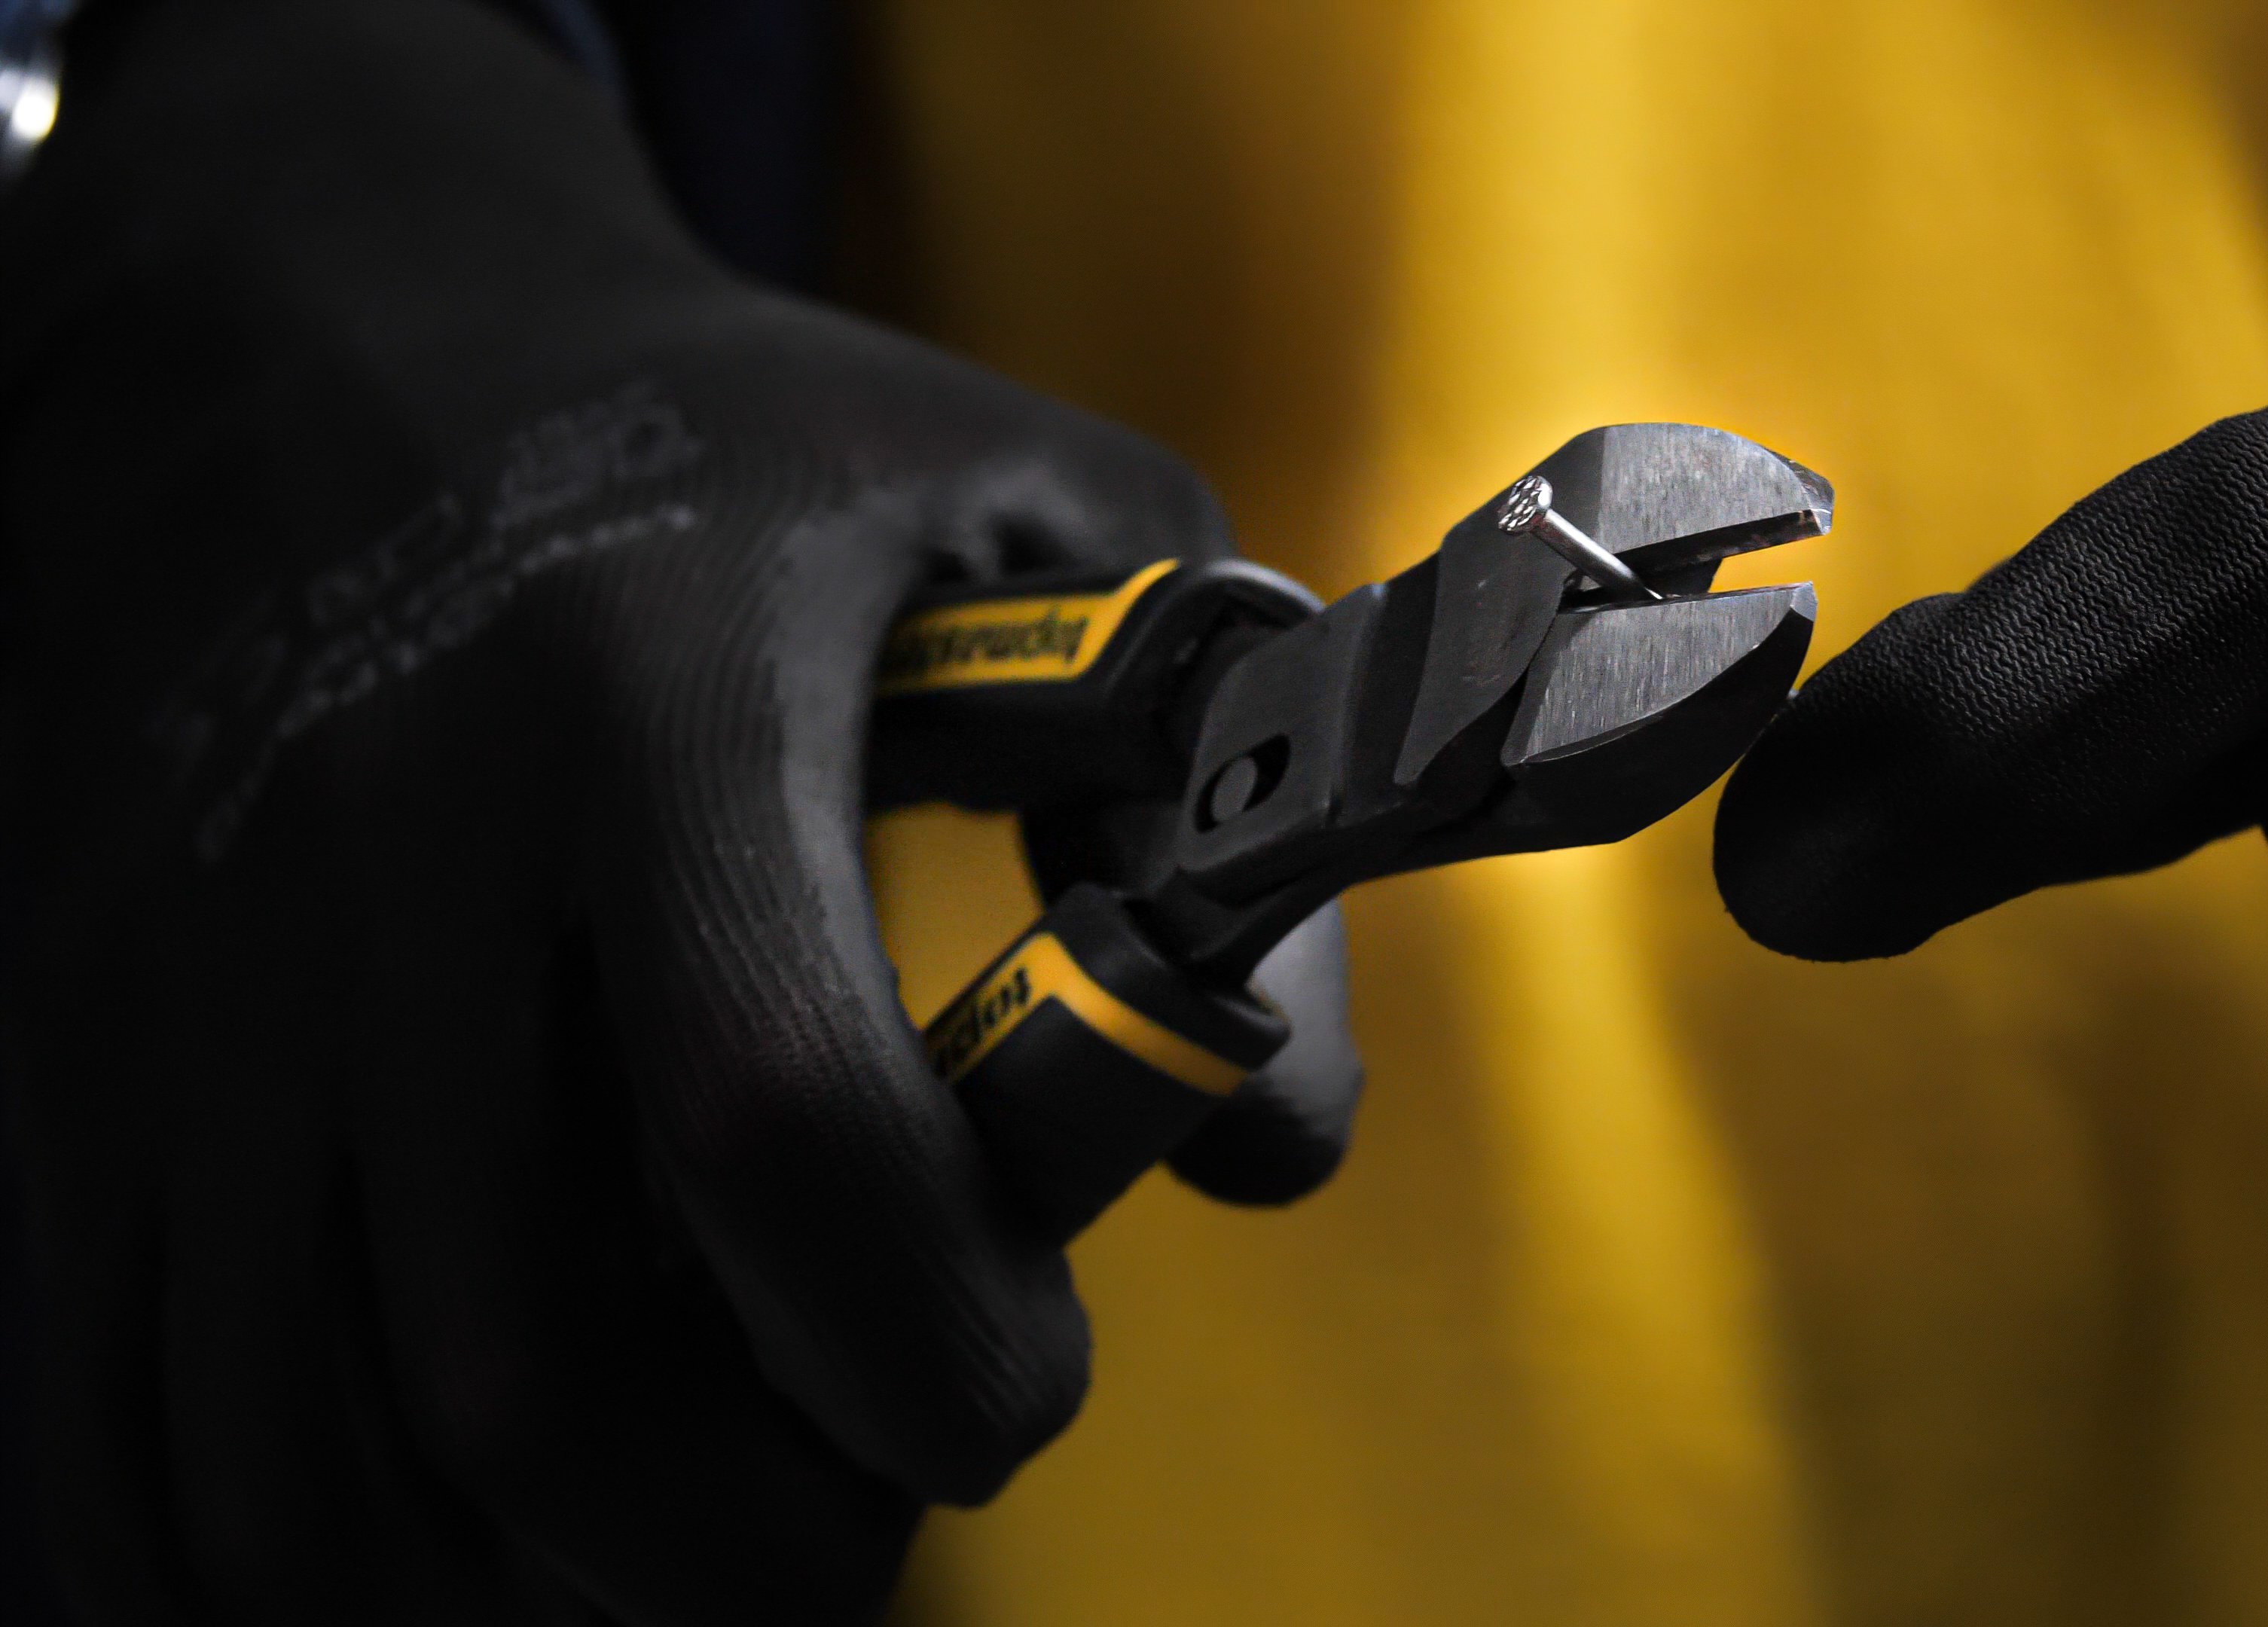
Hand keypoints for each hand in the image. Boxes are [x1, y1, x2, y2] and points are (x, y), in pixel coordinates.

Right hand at [0, 1, 1354, 1620]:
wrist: (324, 330)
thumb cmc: (751, 459)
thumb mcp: (1053, 524)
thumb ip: (1204, 814)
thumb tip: (1264, 1156)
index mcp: (651, 698)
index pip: (779, 1111)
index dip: (929, 1334)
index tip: (1019, 1383)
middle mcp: (387, 853)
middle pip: (522, 1368)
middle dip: (749, 1539)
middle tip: (866, 1503)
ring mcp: (189, 979)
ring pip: (304, 1464)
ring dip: (532, 1588)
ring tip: (688, 1523)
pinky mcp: (68, 1056)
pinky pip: (129, 1433)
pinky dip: (298, 1562)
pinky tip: (469, 1521)